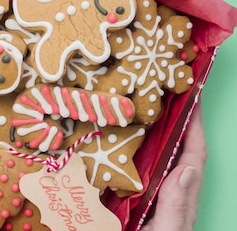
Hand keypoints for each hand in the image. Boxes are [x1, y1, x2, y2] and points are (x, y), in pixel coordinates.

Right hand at [142, 103, 205, 230]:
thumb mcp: (167, 229)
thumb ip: (176, 204)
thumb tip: (185, 170)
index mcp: (182, 198)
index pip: (193, 155)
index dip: (194, 126)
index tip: (192, 98)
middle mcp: (170, 193)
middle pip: (178, 150)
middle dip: (176, 121)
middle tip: (166, 94)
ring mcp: (153, 196)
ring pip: (157, 157)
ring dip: (153, 133)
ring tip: (142, 109)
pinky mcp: (132, 200)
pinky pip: (134, 168)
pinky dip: (130, 150)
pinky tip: (117, 141)